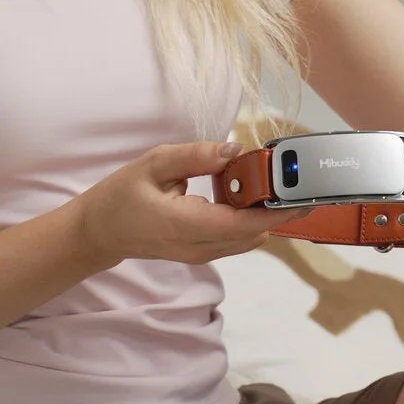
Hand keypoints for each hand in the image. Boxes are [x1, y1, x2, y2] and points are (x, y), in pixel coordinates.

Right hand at [73, 141, 308, 266]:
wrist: (100, 233)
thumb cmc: (121, 196)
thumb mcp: (154, 164)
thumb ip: (195, 156)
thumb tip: (235, 149)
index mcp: (184, 225)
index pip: (243, 225)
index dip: (278, 210)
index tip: (303, 193)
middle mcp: (199, 247)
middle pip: (255, 233)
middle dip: (278, 206)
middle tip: (292, 175)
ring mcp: (202, 254)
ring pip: (251, 237)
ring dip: (265, 211)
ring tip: (269, 179)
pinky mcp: (204, 252)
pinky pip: (239, 237)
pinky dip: (250, 217)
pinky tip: (246, 192)